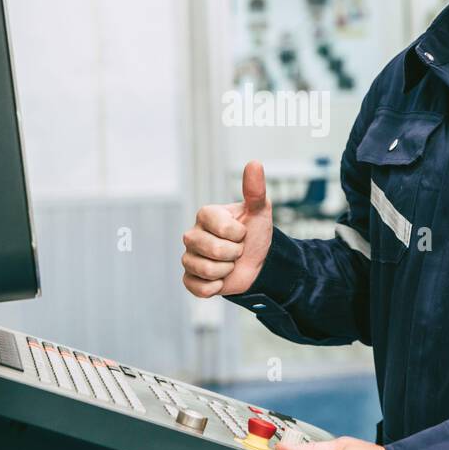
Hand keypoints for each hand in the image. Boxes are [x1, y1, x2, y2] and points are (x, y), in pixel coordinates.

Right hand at [181, 160, 272, 297]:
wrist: (257, 263)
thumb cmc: (255, 234)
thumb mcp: (260, 211)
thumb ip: (255, 190)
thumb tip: (254, 162)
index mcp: (205, 215)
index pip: (223, 229)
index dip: (239, 235)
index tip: (242, 233)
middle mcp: (192, 234)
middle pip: (214, 250)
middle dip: (235, 254)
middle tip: (237, 250)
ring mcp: (188, 257)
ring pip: (207, 270)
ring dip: (227, 271)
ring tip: (229, 264)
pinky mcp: (189, 278)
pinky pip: (199, 288)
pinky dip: (216, 287)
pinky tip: (220, 279)